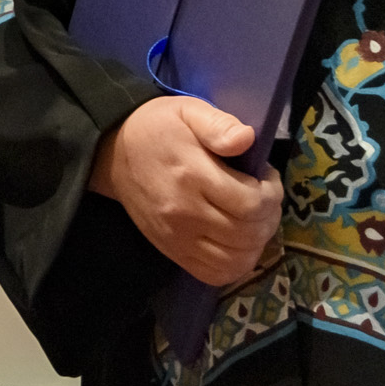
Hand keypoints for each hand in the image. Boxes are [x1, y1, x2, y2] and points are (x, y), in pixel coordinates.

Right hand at [90, 95, 282, 287]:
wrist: (113, 153)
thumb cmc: (158, 128)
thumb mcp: (188, 111)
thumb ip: (219, 124)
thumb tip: (247, 139)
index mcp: (192, 175)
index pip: (250, 204)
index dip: (271, 194)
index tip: (266, 177)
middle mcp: (184, 213)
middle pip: (247, 234)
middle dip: (269, 217)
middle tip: (265, 197)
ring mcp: (177, 238)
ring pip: (235, 260)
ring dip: (257, 243)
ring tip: (254, 220)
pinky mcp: (171, 251)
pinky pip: (214, 274)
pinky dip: (235, 265)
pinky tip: (238, 243)